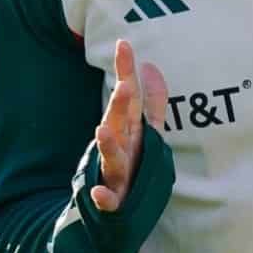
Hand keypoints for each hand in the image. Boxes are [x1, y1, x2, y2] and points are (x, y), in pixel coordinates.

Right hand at [89, 40, 167, 213]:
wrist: (114, 209)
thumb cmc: (131, 163)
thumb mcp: (147, 130)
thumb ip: (152, 100)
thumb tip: (151, 65)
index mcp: (129, 129)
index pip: (128, 96)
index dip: (126, 72)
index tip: (123, 44)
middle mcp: (120, 146)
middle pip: (119, 122)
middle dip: (118, 105)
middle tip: (122, 85)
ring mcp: (114, 172)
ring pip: (112, 156)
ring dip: (106, 145)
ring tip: (101, 131)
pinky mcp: (114, 198)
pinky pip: (108, 199)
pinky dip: (102, 196)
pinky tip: (99, 192)